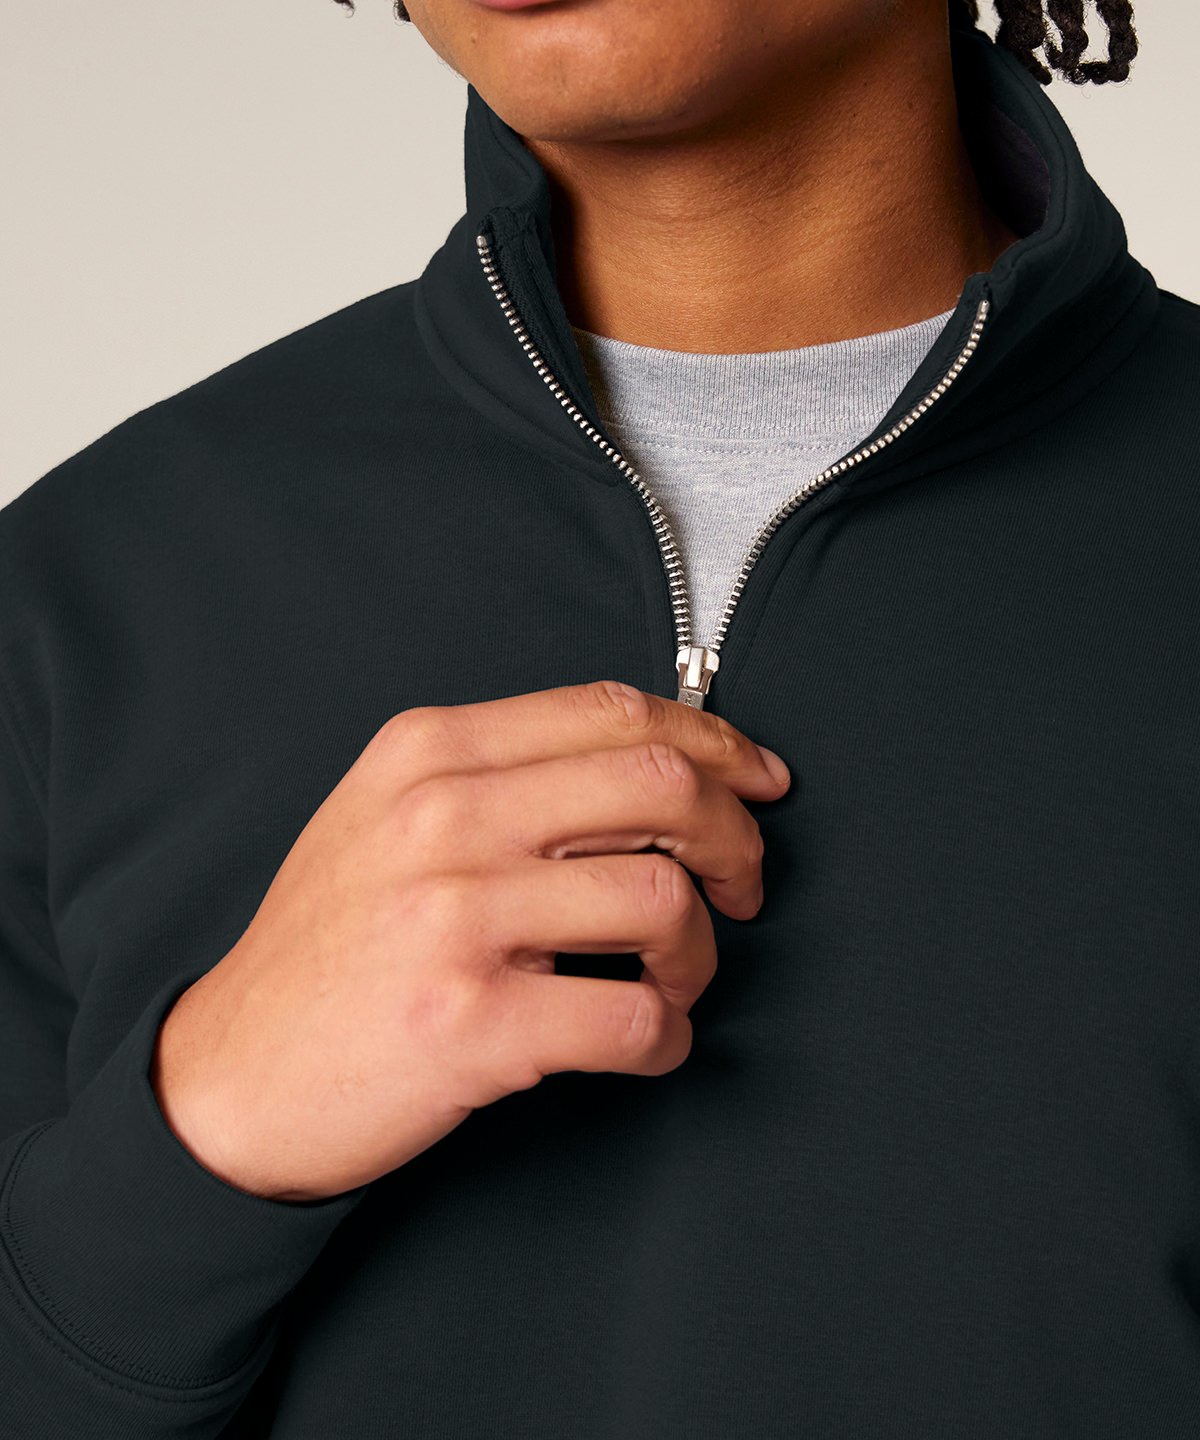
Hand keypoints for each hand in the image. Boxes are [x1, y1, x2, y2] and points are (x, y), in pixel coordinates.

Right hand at [151, 680, 790, 1200]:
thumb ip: (499, 772)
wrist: (232, 1075)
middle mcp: (443, 818)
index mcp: (430, 753)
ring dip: (702, 953)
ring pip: (663, 901)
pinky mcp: (471, 1022)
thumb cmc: (329, 946)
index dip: (714, 740)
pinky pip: (634, 1017)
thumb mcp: (385, 814)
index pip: (613, 711)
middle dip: (736, 836)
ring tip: (675, 979)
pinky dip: (668, 1037)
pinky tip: (647, 1042)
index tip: (756, 780)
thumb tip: (653, 764)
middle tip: (744, 883)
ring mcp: (455, 917)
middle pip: (661, 785)